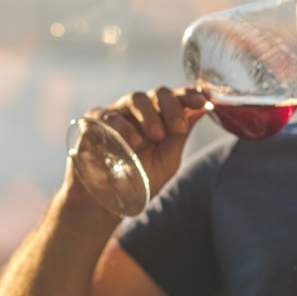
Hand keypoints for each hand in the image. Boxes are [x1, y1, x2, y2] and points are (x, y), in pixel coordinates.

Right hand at [69, 86, 208, 205]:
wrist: (108, 201)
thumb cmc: (139, 180)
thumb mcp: (167, 160)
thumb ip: (180, 135)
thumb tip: (202, 109)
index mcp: (159, 117)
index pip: (176, 98)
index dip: (189, 95)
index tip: (201, 102)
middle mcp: (138, 112)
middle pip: (157, 93)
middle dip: (172, 107)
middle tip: (178, 128)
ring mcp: (116, 115)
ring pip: (135, 98)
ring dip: (150, 115)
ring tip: (156, 136)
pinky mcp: (93, 123)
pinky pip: (108, 114)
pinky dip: (122, 124)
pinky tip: (133, 140)